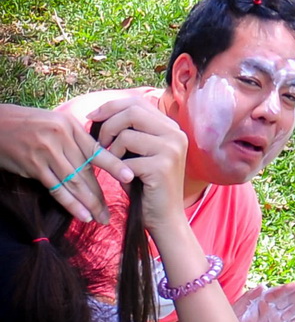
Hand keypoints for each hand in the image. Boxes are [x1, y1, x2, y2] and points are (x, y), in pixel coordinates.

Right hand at [0, 104, 133, 222]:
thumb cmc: (29, 124)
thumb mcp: (56, 123)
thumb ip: (76, 139)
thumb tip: (98, 158)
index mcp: (70, 126)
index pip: (96, 149)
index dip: (114, 165)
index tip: (129, 177)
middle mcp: (61, 138)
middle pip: (86, 171)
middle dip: (100, 194)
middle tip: (111, 212)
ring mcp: (47, 152)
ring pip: (74, 182)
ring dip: (89, 203)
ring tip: (100, 218)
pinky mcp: (33, 166)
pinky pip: (56, 188)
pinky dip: (70, 203)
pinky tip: (82, 215)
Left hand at [88, 98, 187, 230]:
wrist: (166, 218)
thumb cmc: (147, 187)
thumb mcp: (140, 153)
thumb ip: (130, 132)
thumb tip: (99, 114)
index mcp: (171, 128)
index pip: (137, 102)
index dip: (111, 106)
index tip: (92, 117)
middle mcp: (175, 134)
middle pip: (132, 112)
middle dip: (108, 125)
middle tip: (99, 144)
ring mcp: (171, 149)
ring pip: (127, 135)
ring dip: (112, 151)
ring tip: (114, 165)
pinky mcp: (163, 167)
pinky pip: (127, 160)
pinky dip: (118, 170)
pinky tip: (124, 179)